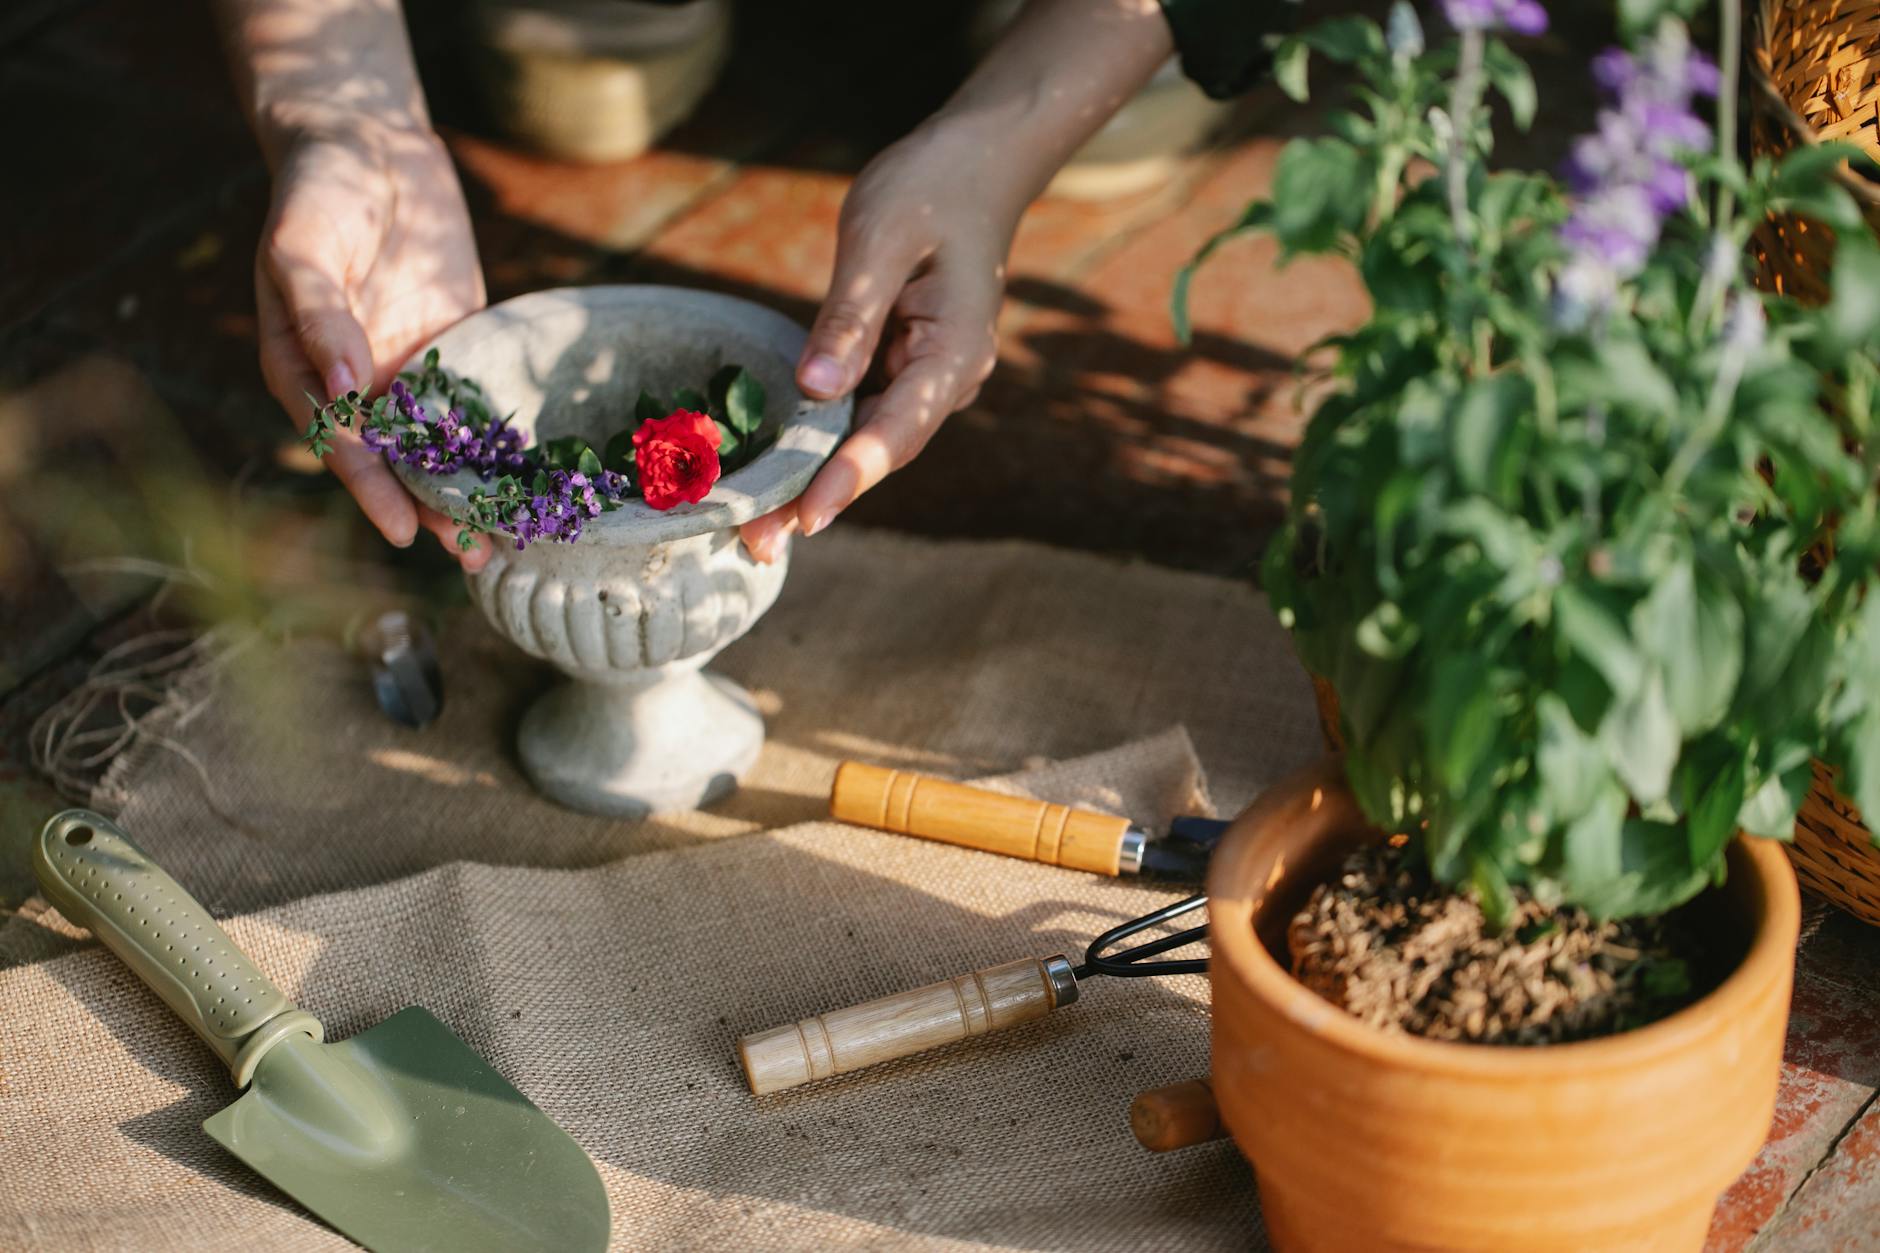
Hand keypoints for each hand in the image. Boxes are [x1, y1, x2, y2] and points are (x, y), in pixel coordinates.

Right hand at [255, 120, 491, 568]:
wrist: (368, 142)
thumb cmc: (321, 187)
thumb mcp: (304, 242)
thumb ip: (318, 312)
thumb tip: (344, 388)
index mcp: (302, 367)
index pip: (339, 440)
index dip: (370, 487)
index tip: (400, 530)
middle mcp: (353, 380)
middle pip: (390, 457)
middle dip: (427, 506)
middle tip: (470, 552)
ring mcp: (402, 367)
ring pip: (433, 444)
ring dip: (464, 488)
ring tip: (503, 538)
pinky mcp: (450, 348)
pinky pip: (470, 405)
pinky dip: (492, 442)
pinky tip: (526, 477)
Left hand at [740, 124, 1011, 562]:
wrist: (977, 164)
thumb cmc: (930, 188)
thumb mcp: (880, 238)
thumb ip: (849, 317)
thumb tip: (816, 390)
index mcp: (955, 352)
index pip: (898, 428)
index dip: (850, 476)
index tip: (809, 517)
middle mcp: (949, 379)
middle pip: (881, 450)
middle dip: (820, 497)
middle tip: (756, 544)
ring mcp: (929, 378)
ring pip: (868, 440)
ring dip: (815, 480)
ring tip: (754, 529)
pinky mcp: (904, 369)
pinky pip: (859, 414)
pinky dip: (819, 443)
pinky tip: (773, 472)